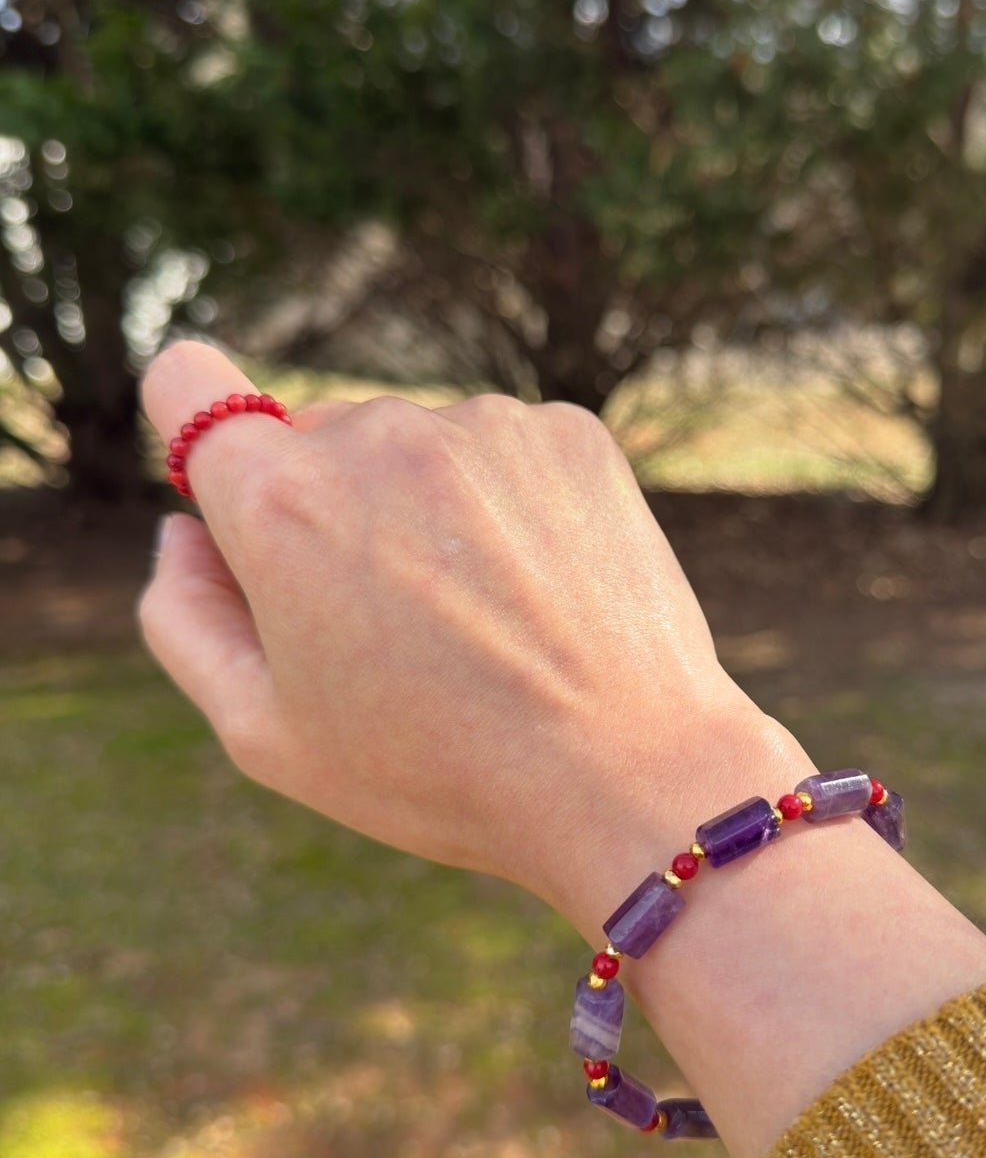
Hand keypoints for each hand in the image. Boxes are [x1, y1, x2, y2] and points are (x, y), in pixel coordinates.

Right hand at [138, 343, 798, 931]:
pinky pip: (502, 451)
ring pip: (415, 447)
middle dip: (329, 510)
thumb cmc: (437, 770)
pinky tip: (540, 591)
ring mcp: (483, 425)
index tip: (233, 482)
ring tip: (483, 620)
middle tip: (391, 624)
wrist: (629, 774)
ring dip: (425, 507)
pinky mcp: (570, 432)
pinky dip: (507, 505)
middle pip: (314, 439)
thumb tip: (184, 530)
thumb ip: (188, 617)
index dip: (197, 427)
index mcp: (280, 502)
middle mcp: (377, 433)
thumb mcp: (266, 733)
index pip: (188, 383)